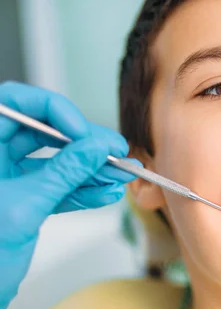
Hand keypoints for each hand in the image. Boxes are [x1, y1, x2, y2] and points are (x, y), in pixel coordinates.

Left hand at [0, 81, 137, 308]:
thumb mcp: (24, 205)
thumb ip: (64, 173)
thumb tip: (97, 147)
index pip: (18, 103)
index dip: (54, 111)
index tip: (83, 132)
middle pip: (45, 132)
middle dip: (84, 143)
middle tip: (115, 152)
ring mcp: (10, 179)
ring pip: (57, 162)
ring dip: (91, 170)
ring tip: (121, 175)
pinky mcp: (25, 201)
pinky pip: (59, 188)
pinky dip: (83, 192)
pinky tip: (106, 193)